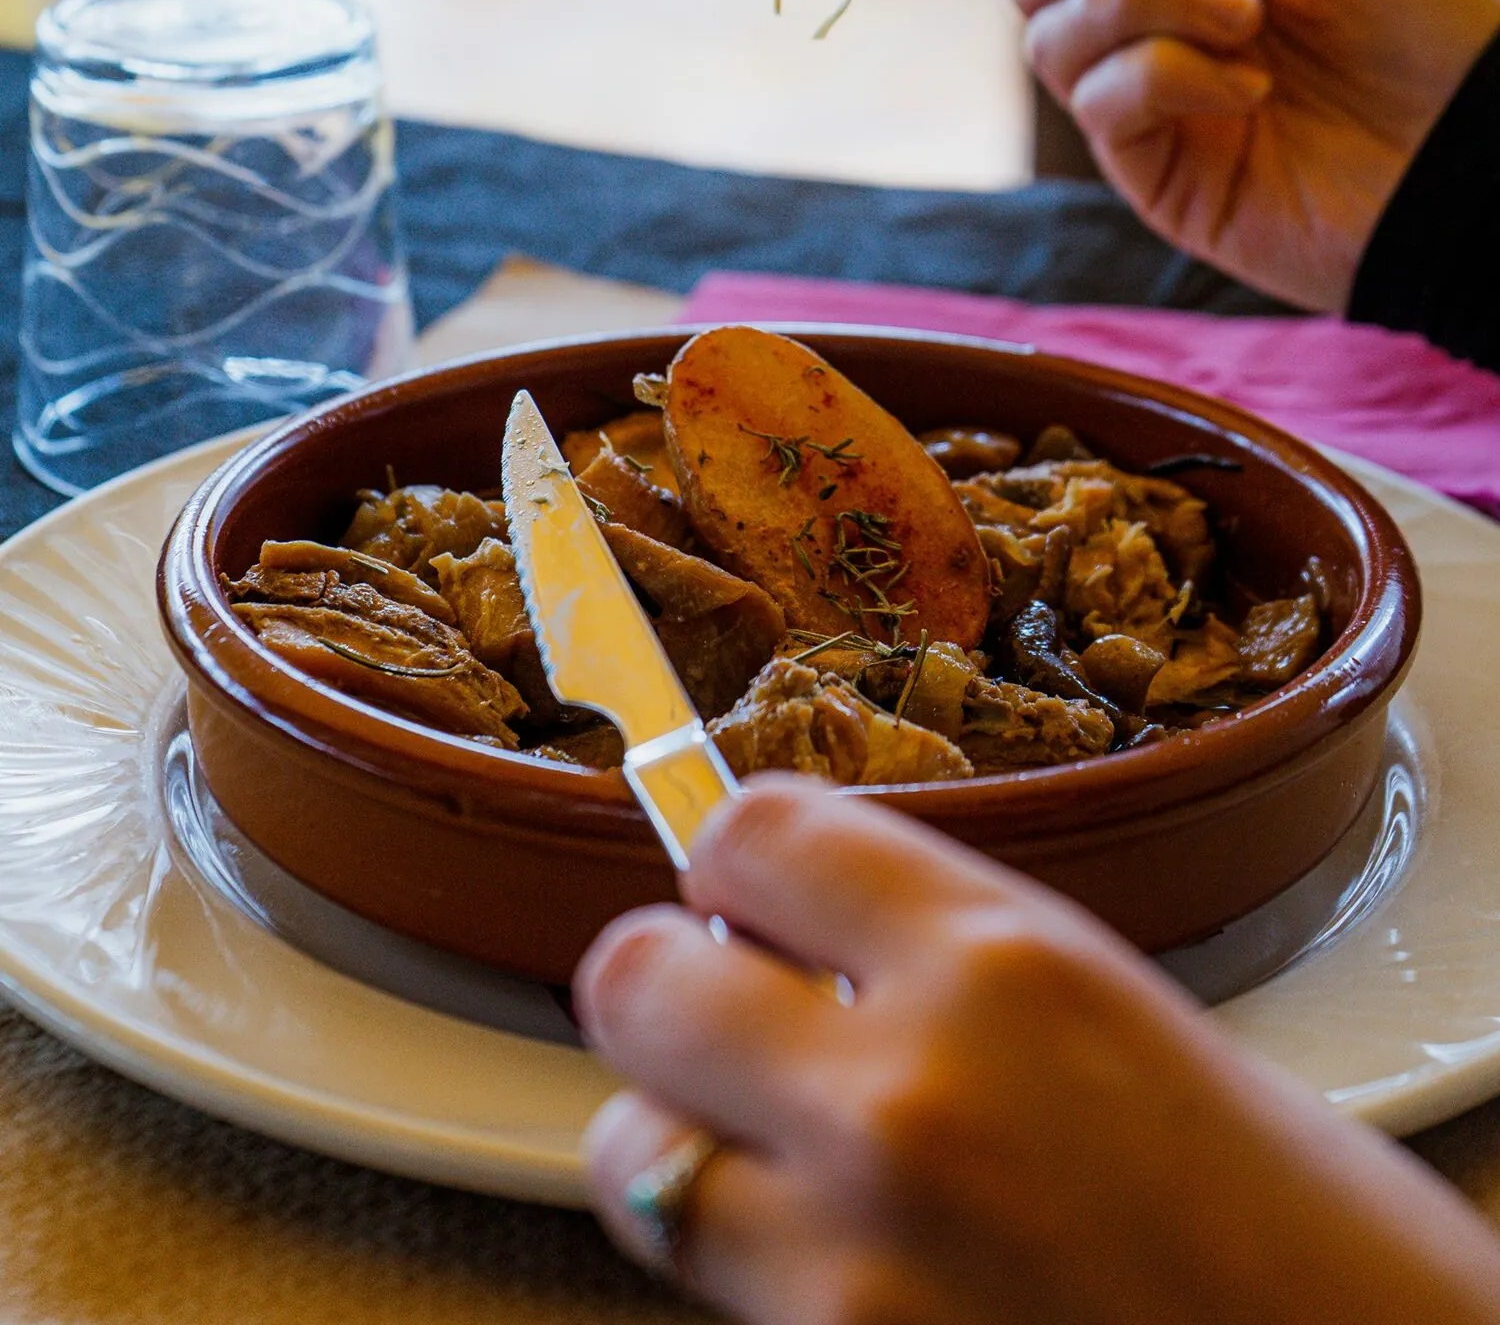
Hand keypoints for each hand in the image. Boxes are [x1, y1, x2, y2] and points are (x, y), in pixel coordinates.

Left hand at [577, 779, 1499, 1324]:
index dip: (737, 858)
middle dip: (673, 987)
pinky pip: (708, 1288)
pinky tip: (848, 1271)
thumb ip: (945, 965)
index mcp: (1006, 964)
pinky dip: (748, 1272)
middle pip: (633, 977)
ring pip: (633, 1150)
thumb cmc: (1302, 1239)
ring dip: (684, 1142)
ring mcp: (853, 1261)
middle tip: (735, 1016)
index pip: (753, 830)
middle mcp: (907, 1097)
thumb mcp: (1122, 1022)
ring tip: (781, 1162)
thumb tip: (796, 937)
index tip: (750, 891)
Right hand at [1004, 0, 1499, 310]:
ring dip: (1145, 6)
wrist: (1476, 149)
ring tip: (1247, 19)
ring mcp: (1149, 110)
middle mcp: (1153, 34)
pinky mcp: (1157, 178)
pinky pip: (1102, 104)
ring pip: (1054, 38)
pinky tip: (1250, 89)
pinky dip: (1166, 74)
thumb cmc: (1429, 29)